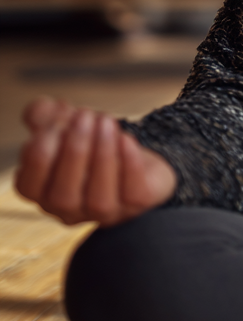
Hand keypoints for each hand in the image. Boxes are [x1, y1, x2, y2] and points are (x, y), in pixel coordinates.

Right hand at [14, 97, 176, 225]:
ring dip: (102, 157)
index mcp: (42, 191)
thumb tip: (42, 108)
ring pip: (98, 198)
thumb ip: (46, 114)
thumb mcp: (64, 123)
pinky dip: (129, 164)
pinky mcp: (135, 205)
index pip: (29, 186)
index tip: (55, 123)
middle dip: (75, 152)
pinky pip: (132, 193)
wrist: (135, 152)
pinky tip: (126, 138)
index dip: (39, 156)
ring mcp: (102, 212)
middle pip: (63, 195)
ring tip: (106, 122)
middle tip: (85, 116)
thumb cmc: (90, 141)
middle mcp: (68, 209)